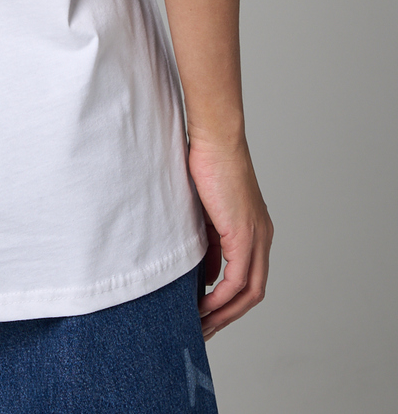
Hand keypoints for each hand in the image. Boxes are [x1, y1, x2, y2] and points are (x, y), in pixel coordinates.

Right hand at [188, 136, 272, 339]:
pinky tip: (204, 304)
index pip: (250, 277)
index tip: (208, 311)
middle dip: (229, 314)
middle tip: (206, 327)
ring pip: (250, 291)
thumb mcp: (207, 210)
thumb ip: (210, 240)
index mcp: (256, 229)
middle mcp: (262, 236)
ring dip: (226, 312)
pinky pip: (238, 279)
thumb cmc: (207, 163)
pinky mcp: (244, 234)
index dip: (231, 299)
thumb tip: (203, 272)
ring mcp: (256, 236)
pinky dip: (222, 297)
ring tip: (202, 324)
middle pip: (254, 292)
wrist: (215, 138)